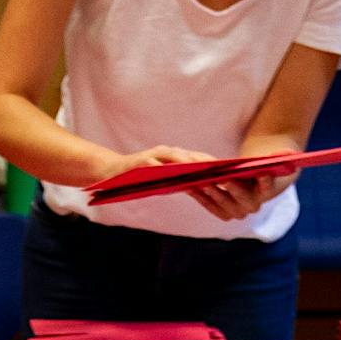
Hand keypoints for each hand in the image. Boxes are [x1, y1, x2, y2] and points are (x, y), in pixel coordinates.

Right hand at [95, 143, 211, 185]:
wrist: (113, 172)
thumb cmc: (139, 179)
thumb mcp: (161, 180)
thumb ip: (177, 180)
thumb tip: (196, 187)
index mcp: (174, 158)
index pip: (197, 159)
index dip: (211, 164)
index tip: (227, 171)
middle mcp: (166, 153)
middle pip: (190, 156)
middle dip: (205, 162)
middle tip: (221, 169)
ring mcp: (154, 155)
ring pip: (175, 157)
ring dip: (189, 162)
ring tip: (202, 169)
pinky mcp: (141, 161)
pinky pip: (156, 163)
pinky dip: (166, 168)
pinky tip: (173, 173)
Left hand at [192, 136, 300, 222]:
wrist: (260, 174)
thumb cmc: (267, 162)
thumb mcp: (276, 156)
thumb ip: (280, 156)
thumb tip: (283, 154)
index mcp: (268, 192)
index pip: (268, 187)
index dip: (265, 180)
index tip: (262, 171)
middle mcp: (253, 206)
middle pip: (242, 198)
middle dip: (232, 187)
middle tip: (222, 177)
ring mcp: (237, 212)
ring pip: (223, 204)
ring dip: (211, 193)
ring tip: (200, 181)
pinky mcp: (223, 212)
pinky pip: (210, 206)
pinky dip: (200, 196)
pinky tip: (189, 185)